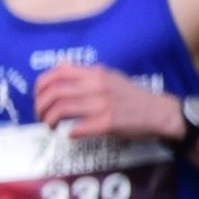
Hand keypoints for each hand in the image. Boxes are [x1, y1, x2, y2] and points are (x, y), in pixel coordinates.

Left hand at [30, 61, 182, 143]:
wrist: (159, 112)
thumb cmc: (131, 96)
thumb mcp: (109, 76)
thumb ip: (84, 72)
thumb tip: (60, 64)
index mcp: (95, 74)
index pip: (57, 74)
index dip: (40, 87)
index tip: (38, 97)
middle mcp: (97, 86)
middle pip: (55, 92)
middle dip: (40, 106)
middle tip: (41, 115)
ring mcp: (102, 105)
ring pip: (62, 110)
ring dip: (50, 120)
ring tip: (51, 126)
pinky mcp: (108, 123)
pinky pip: (78, 128)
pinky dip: (69, 133)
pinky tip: (70, 134)